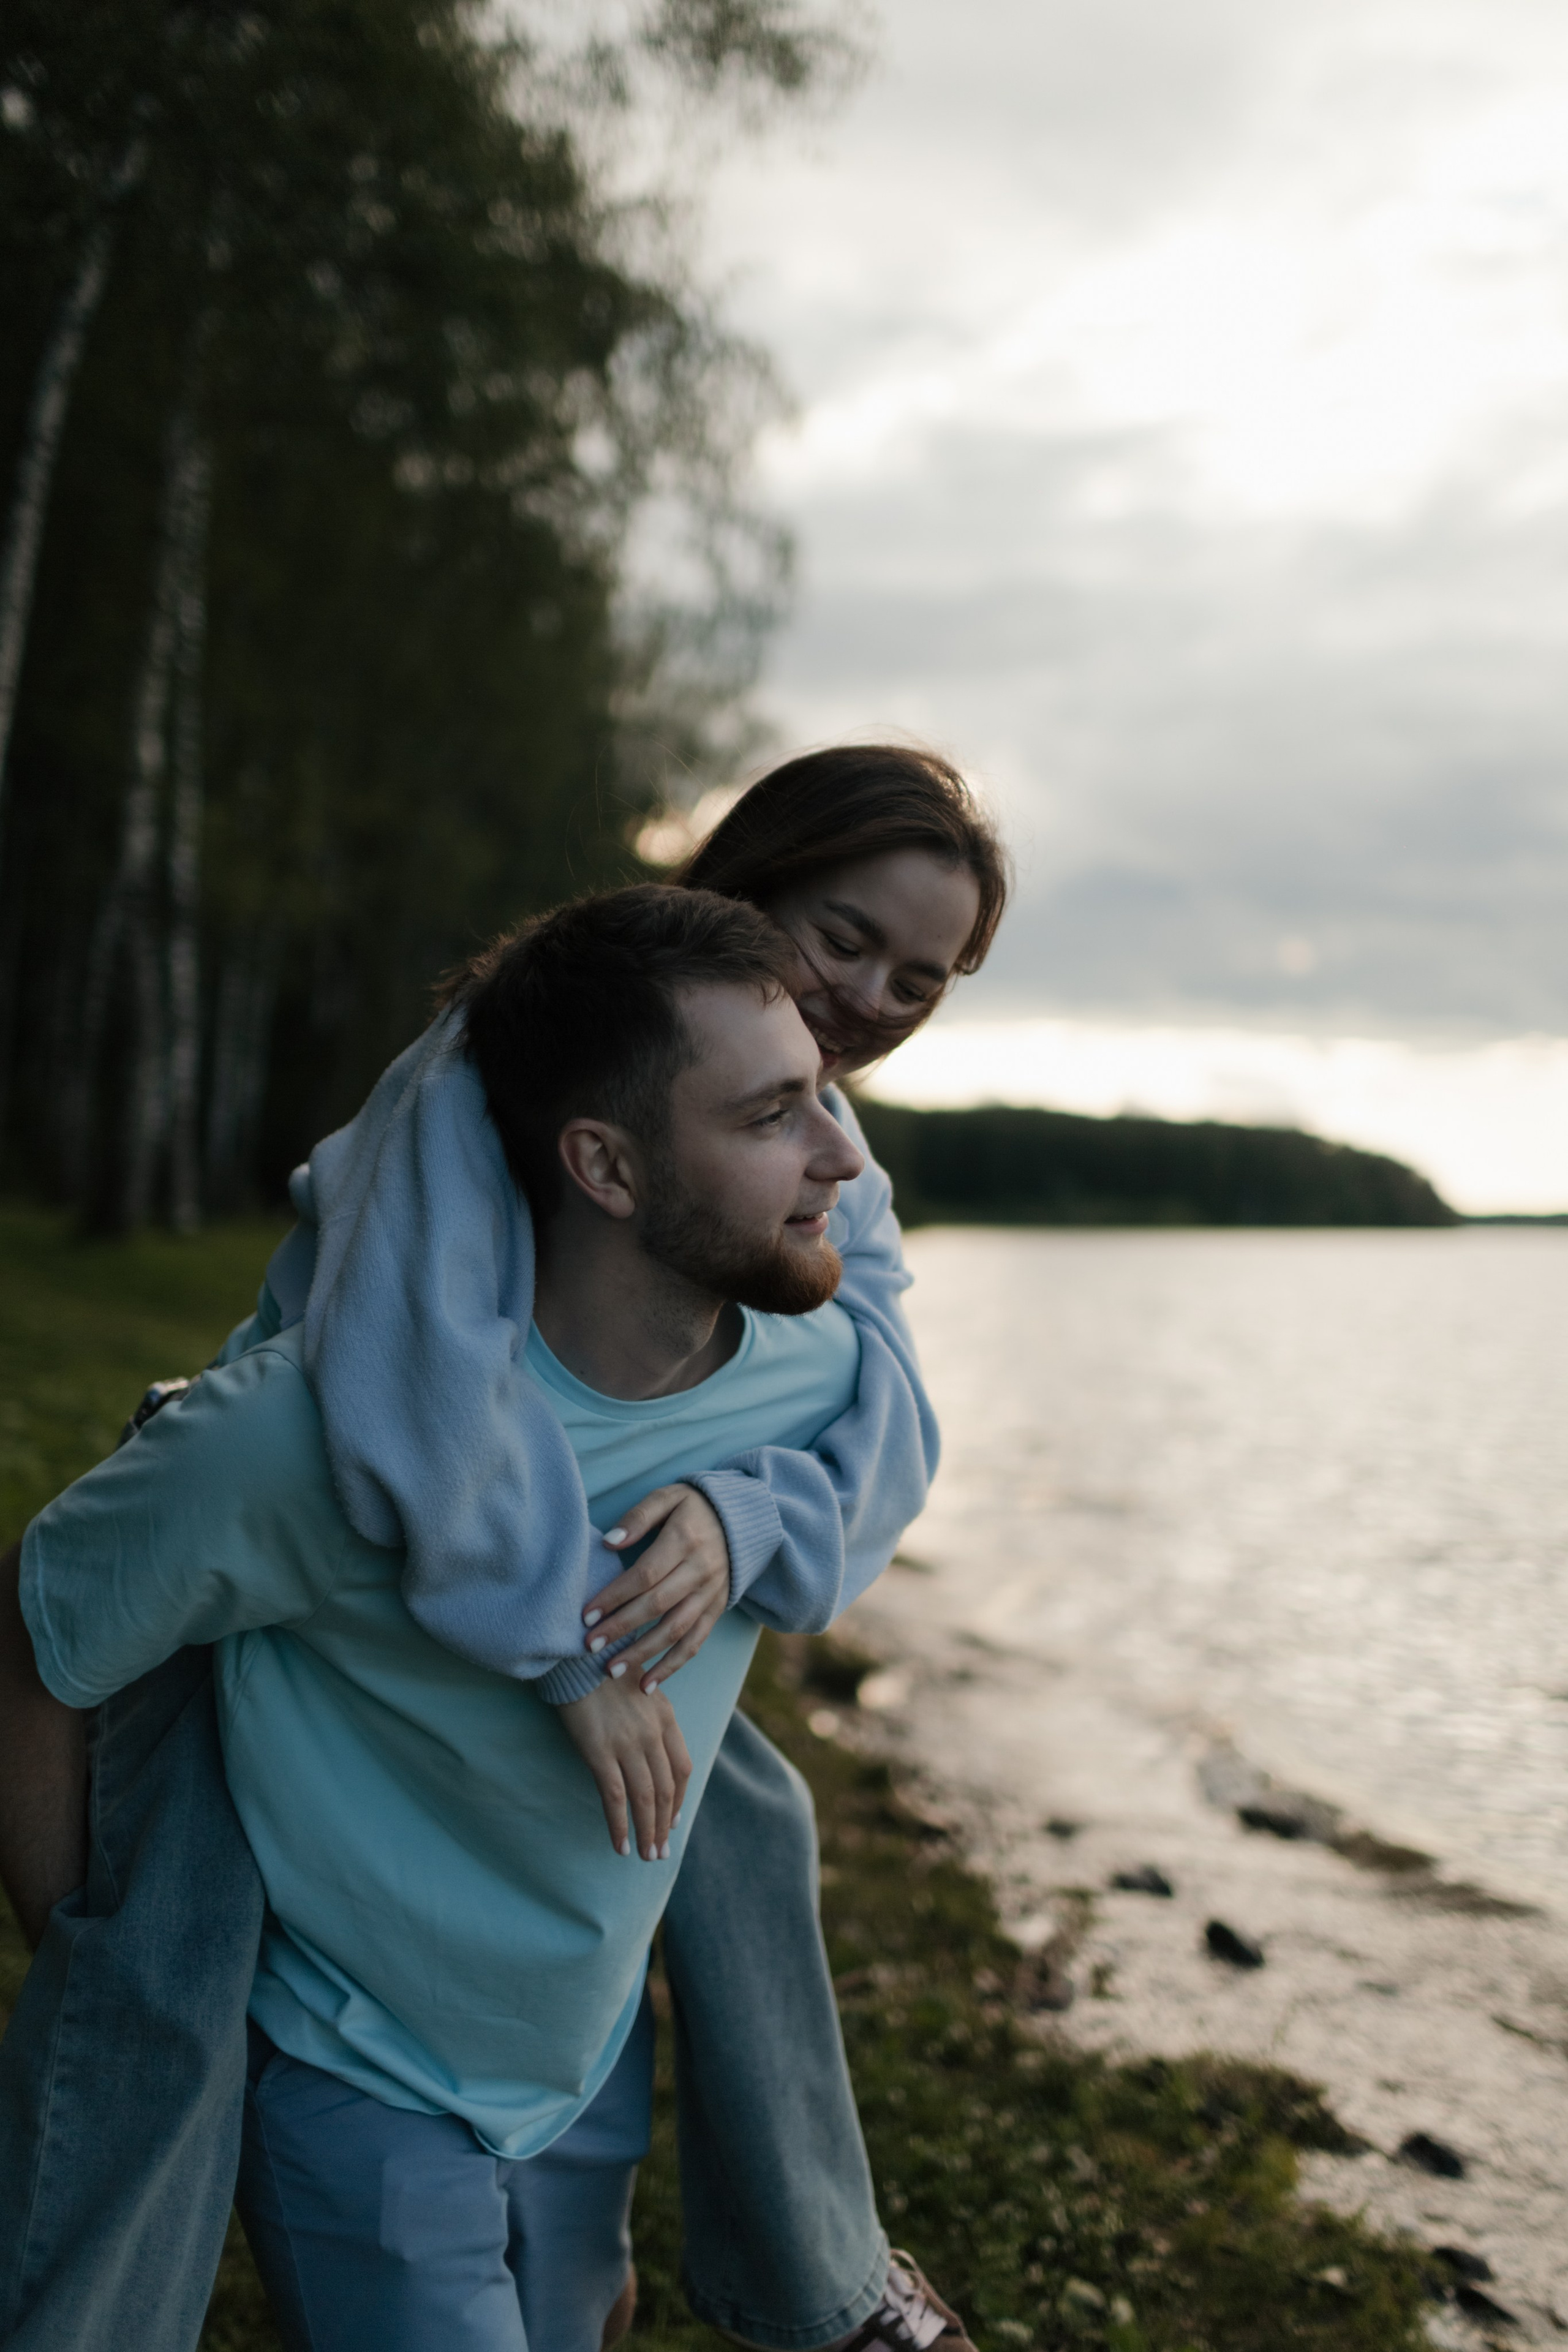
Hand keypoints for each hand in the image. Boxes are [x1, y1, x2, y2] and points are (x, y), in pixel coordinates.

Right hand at [557, 1674, 691, 1859]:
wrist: (574, 1653)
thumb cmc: (600, 1667)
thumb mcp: (638, 1686)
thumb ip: (648, 1716)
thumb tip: (646, 1745)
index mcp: (665, 1715)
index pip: (682, 1767)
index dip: (679, 1798)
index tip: (674, 1818)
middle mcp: (652, 1733)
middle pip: (667, 1789)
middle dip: (664, 1824)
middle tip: (661, 1850)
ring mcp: (628, 1744)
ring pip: (645, 1799)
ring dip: (648, 1832)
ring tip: (647, 1855)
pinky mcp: (600, 1753)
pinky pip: (616, 1799)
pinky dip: (620, 1826)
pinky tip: (620, 1845)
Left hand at [583, 1484, 729, 1692]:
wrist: (742, 1522)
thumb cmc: (693, 1507)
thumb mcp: (668, 1497)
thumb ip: (639, 1516)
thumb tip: (609, 1542)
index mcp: (685, 1540)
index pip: (646, 1574)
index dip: (615, 1596)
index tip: (586, 1614)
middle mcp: (701, 1571)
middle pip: (657, 1605)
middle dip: (621, 1628)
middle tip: (589, 1646)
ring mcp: (710, 1595)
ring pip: (675, 1630)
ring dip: (643, 1654)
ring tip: (611, 1670)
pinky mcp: (716, 1612)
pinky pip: (694, 1644)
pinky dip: (671, 1667)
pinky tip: (647, 1685)